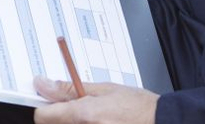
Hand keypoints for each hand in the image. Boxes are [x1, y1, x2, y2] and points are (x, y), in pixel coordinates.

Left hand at [33, 76, 158, 123]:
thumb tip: (45, 84)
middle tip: (79, 107)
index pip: (42, 116)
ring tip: (95, 116)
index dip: (44, 106)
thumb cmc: (138, 107)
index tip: (48, 99)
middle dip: (61, 115)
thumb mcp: (103, 89)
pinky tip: (101, 121)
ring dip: (74, 121)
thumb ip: (69, 89)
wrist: (162, 122)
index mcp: (83, 116)